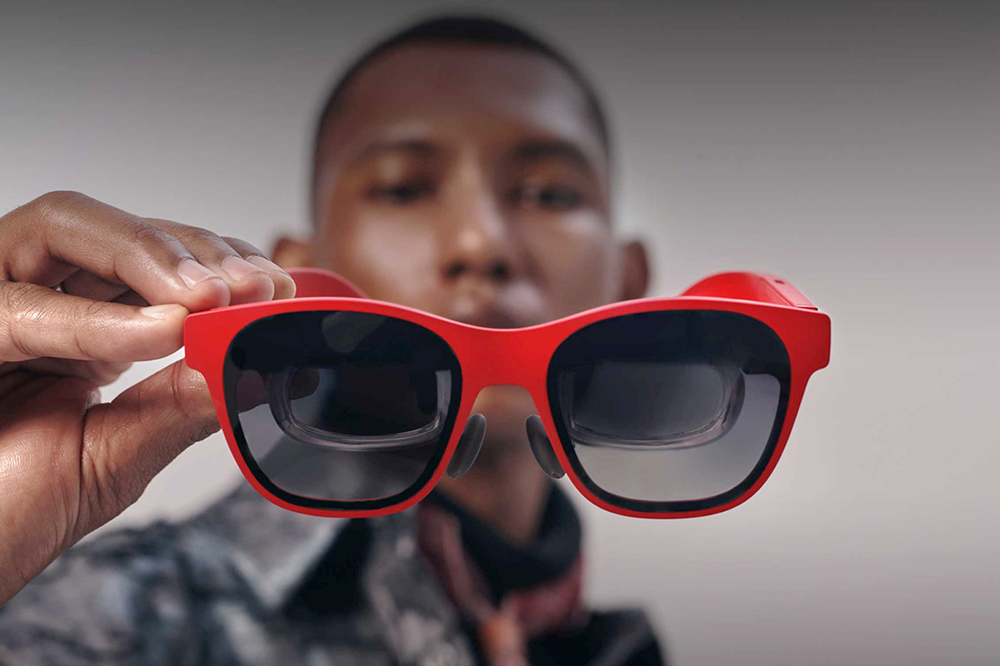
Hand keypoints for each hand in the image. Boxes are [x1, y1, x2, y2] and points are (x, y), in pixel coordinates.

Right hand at [0, 191, 294, 604]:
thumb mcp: (121, 453)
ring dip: (147, 258)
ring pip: (63, 229)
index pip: (151, 262)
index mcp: (79, 325)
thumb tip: (255, 366)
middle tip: (250, 285)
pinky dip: (98, 319)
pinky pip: (20, 307)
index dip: (214, 262)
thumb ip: (183, 402)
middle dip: (191, 251)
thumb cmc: (14, 508)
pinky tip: (160, 332)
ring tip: (206, 298)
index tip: (272, 288)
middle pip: (114, 229)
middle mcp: (35, 301)